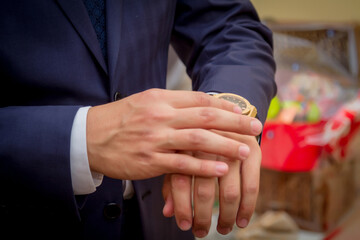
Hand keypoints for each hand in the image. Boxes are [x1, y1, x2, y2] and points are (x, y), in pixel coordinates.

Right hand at [86, 89, 261, 179]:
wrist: (88, 137)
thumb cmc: (120, 119)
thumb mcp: (145, 102)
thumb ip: (171, 103)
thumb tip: (200, 106)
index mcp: (160, 99)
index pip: (199, 99)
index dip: (224, 106)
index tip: (242, 112)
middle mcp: (160, 116)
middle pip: (206, 117)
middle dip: (235, 123)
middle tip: (256, 128)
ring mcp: (155, 139)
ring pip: (198, 140)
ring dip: (225, 145)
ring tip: (246, 151)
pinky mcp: (150, 161)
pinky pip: (182, 164)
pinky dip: (204, 167)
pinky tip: (221, 169)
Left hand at [162, 134, 261, 237]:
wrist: (225, 112)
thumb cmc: (196, 140)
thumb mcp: (180, 156)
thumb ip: (172, 182)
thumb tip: (167, 212)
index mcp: (186, 143)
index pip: (181, 181)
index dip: (182, 207)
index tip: (184, 225)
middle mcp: (209, 145)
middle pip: (205, 190)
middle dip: (203, 217)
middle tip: (201, 232)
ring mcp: (233, 148)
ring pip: (229, 192)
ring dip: (226, 216)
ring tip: (223, 229)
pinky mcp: (253, 151)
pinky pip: (251, 186)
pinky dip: (247, 208)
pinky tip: (242, 221)